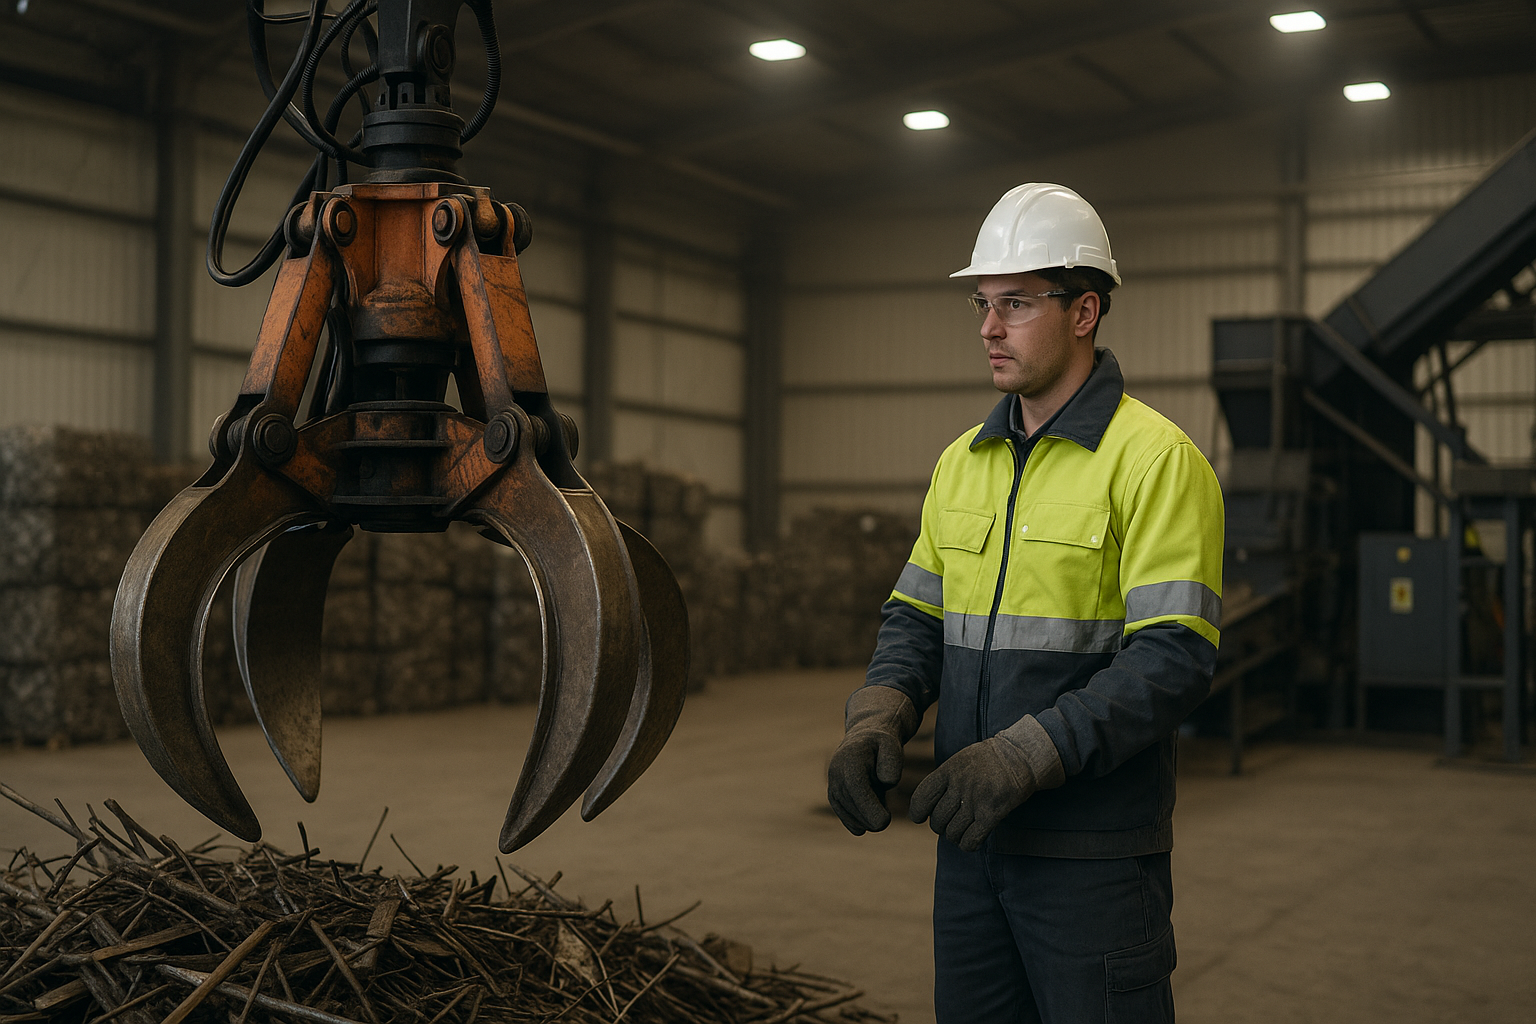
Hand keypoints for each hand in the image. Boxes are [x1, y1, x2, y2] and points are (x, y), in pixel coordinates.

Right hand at [826, 686, 918, 834]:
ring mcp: (832, 785)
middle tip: (887, 817)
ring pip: (849, 815)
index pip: (855, 789)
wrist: (866, 739)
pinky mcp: (834, 796)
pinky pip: (846, 817)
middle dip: (871, 818)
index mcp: (850, 759)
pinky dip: (859, 822)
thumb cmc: (882, 744)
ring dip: (868, 818)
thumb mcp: (892, 746)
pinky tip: (868, 821)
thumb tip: (886, 783)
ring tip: (879, 804)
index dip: (869, 808)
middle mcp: (836, 772)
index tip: (886, 820)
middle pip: (852, 806)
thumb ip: (892, 763)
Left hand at [909, 735, 1039, 851]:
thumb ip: (945, 780)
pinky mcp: (991, 813)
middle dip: (941, 827)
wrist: (1020, 755)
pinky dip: (968, 844)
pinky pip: (971, 840)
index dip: (917, 812)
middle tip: (950, 824)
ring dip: (956, 837)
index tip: (920, 818)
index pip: (921, 798)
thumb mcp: (961, 760)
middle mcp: (959, 786)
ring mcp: (975, 801)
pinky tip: (973, 839)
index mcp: (948, 771)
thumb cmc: (989, 760)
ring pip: (952, 833)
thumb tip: (928, 805)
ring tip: (963, 831)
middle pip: (938, 820)